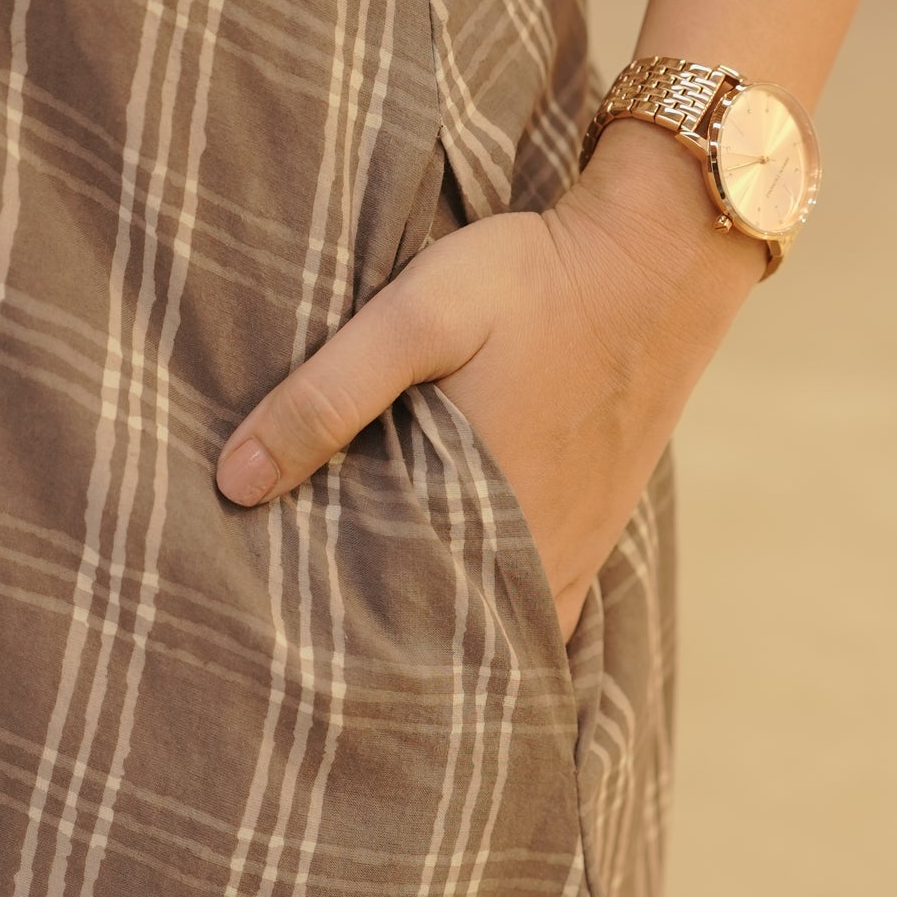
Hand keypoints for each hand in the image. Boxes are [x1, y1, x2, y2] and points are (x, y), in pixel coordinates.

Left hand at [213, 119, 766, 641]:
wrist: (660, 258)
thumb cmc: (533, 280)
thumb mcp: (417, 316)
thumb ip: (327, 395)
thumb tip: (236, 483)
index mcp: (480, 515)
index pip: (387, 615)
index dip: (330, 626)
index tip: (276, 621)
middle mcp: (535, 553)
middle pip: (441, 633)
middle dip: (381, 638)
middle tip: (309, 630)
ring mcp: (576, 548)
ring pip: (495, 625)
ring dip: (440, 624)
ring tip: (372, 617)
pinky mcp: (598, 526)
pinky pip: (542, 604)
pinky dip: (495, 609)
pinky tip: (455, 588)